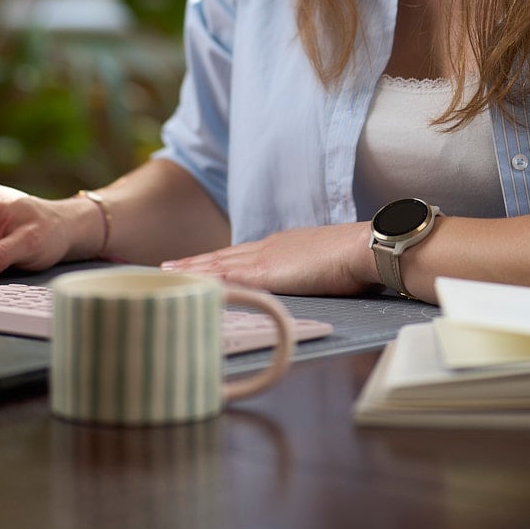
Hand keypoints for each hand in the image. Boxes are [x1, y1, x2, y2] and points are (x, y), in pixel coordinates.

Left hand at [161, 222, 375, 296]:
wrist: (362, 248)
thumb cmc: (354, 259)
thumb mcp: (325, 264)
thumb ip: (311, 272)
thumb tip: (312, 280)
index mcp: (281, 246)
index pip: (240, 253)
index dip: (216, 258)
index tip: (196, 261)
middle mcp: (267, 248)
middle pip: (222, 256)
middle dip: (194, 262)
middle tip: (166, 267)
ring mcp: (264, 258)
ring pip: (218, 263)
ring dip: (192, 268)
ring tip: (168, 272)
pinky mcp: (264, 272)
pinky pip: (226, 275)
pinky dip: (205, 277)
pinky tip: (189, 282)